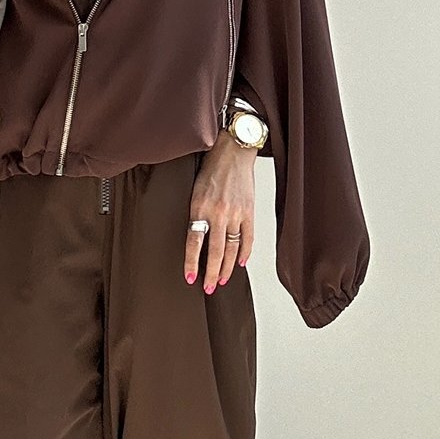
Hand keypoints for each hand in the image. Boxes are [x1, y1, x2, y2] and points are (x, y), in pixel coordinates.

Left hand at [183, 130, 257, 292]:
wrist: (233, 151)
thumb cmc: (211, 169)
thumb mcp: (194, 190)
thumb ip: (195, 214)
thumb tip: (193, 239)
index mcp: (200, 207)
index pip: (194, 242)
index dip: (192, 262)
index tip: (190, 278)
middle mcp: (218, 212)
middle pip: (215, 251)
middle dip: (211, 273)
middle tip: (208, 288)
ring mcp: (236, 213)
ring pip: (231, 248)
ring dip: (226, 268)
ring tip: (221, 280)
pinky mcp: (249, 211)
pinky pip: (248, 238)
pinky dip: (244, 253)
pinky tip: (239, 264)